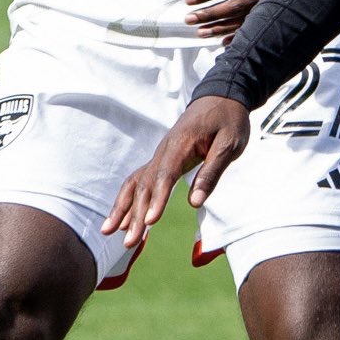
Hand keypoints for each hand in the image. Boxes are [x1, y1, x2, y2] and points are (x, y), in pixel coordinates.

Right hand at [102, 96, 251, 249]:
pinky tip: (122, 218)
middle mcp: (164, 151)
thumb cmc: (229, 120)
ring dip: (123, 208)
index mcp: (181, 145)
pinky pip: (140, 180)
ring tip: (109, 232)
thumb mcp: (230, 144)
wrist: (222, 96)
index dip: (157, 200)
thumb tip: (195, 203)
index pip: (165, 176)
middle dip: (135, 215)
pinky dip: (128, 199)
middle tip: (129, 243)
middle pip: (146, 185)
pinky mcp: (162, 159)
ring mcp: (160, 155)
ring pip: (136, 183)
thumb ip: (212, 172)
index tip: (150, 222)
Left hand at [184, 0, 294, 40]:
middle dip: (210, 14)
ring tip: (201, 32)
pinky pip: (258, 27)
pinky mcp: (281, 11)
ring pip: (245, 20)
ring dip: (222, 28)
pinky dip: (241, 35)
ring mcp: (278, 3)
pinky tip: (225, 42)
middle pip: (235, 6)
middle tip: (189, 19)